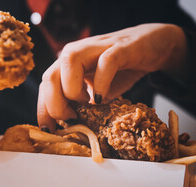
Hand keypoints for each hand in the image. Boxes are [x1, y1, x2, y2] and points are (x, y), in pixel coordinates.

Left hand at [37, 23, 186, 130]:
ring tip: (87, 105)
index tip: (50, 131)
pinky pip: (106, 62)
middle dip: (55, 105)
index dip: (43, 111)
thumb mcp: (97, 91)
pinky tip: (103, 98)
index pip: (45, 87)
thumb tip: (69, 128)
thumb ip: (83, 105)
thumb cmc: (121, 70)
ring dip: (72, 90)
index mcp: (67, 66)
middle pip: (49, 76)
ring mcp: (97, 48)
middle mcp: (77, 53)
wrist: (152, 45)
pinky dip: (101, 83)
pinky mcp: (121, 48)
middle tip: (72, 120)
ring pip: (69, 61)